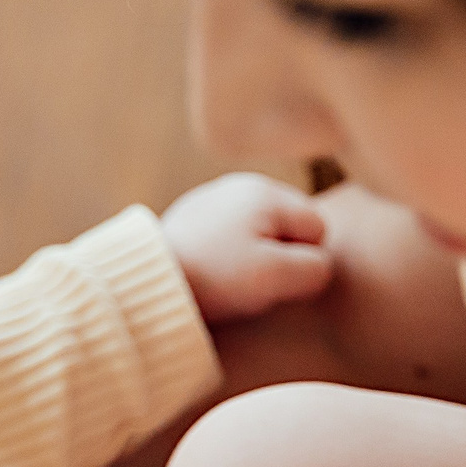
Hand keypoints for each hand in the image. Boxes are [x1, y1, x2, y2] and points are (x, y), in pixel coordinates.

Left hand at [161, 171, 333, 323]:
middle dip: (279, 255)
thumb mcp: (275, 278)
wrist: (146, 281)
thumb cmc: (214, 278)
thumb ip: (314, 269)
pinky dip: (225, 256)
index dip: (304, 260)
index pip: (317, 227)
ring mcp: (212, 197)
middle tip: (249, 280)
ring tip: (227, 279)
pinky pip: (228, 237)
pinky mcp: (191, 217)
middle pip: (289, 226)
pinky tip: (208, 273)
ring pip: (259, 232)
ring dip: (252, 257)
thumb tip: (319, 266)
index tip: (271, 277)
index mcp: (266, 192)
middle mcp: (240, 184)